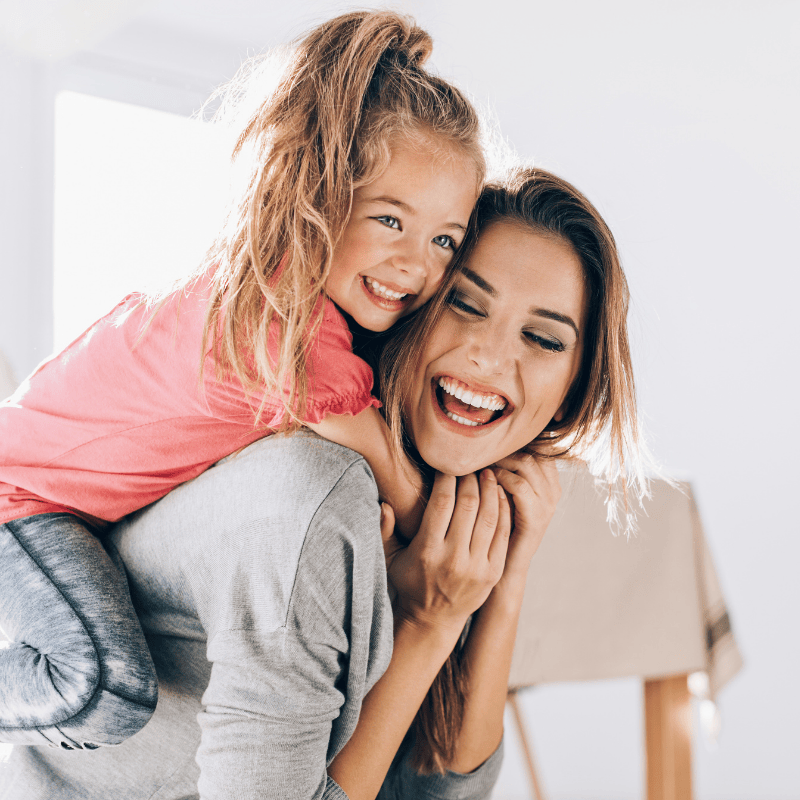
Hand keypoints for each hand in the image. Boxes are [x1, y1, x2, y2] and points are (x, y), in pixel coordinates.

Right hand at [384, 469, 510, 633]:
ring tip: (488, 474)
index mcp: (427, 551)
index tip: (447, 467)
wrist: (433, 620)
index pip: (441, 503)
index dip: (446, 479)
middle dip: (471, 479)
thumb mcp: (389, 559)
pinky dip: (503, 511)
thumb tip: (385, 503)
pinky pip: (503, 534)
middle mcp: (454, 559)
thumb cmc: (410, 582)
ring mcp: (477, 567)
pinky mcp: (493, 572)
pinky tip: (499, 496)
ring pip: (489, 516)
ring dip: (490, 490)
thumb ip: (384, 530)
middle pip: (468, 505)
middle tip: (471, 466)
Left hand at [491, 448, 560, 586]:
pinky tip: (484, 481)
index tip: (491, 441)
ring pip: (526, 464)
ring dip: (499, 461)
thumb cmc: (498, 525)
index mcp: (549, 482)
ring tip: (481, 463)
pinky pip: (519, 486)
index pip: (538, 447)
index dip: (516, 441)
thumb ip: (506, 469)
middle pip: (532, 451)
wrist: (503, 566)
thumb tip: (488, 440)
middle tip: (482, 450)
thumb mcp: (506, 492)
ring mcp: (548, 505)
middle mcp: (553, 491)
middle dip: (505, 448)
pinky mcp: (536, 518)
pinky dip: (500, 479)